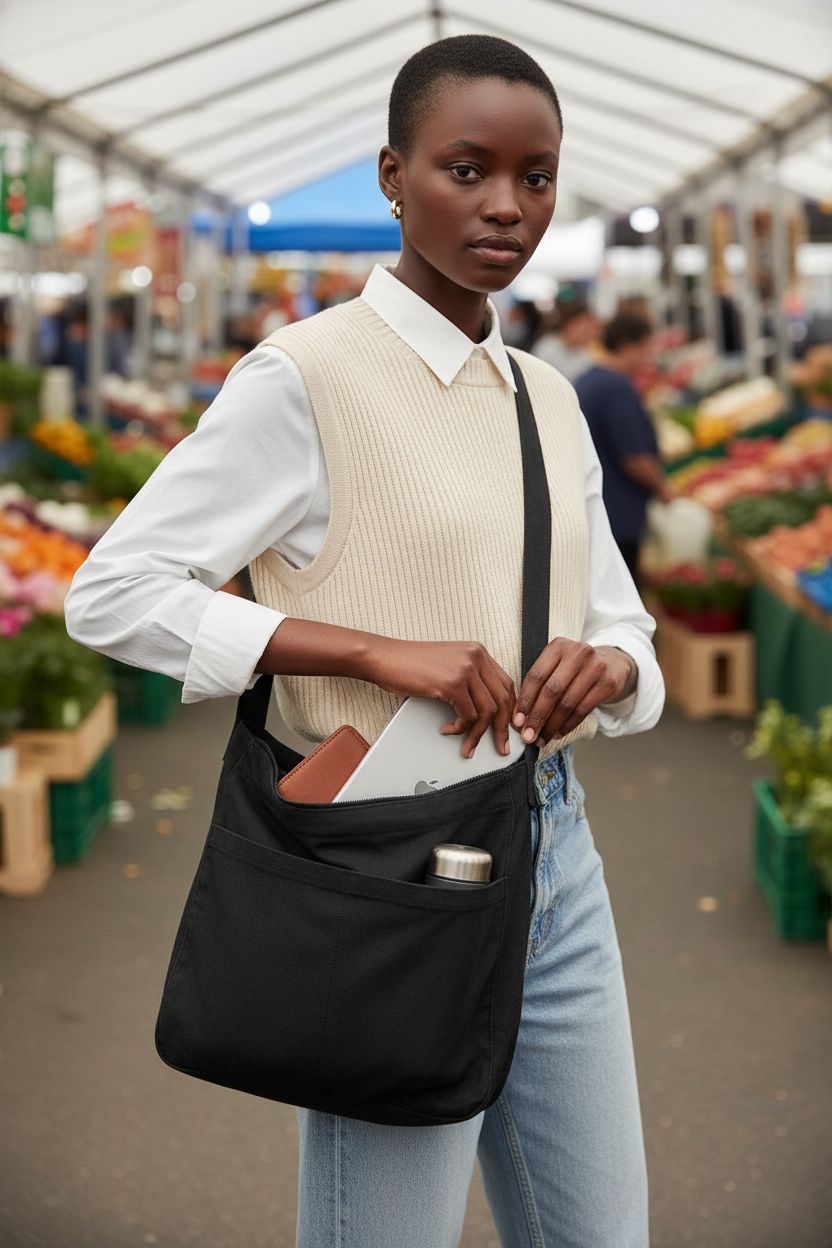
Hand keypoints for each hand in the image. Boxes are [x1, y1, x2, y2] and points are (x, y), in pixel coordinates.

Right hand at [364, 636, 516, 758]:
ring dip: (478, 734)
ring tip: (467, 745)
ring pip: (487, 711)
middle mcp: (476, 656)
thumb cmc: (410, 664)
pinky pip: (468, 715)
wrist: (384, 657)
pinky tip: (448, 729)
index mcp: (478, 651)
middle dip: (501, 728)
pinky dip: (460, 729)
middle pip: (502, 699)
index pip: (506, 684)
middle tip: (500, 747)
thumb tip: (487, 709)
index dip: (510, 710)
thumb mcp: (448, 665)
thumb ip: (470, 679)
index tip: (508, 728)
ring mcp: (465, 668)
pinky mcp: (451, 683)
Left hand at [512, 640, 635, 745]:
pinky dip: (568, 725)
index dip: (525, 701)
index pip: (536, 676)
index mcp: (558, 646)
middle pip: (551, 691)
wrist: (611, 663)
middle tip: (528, 735)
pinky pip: (583, 710)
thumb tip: (521, 717)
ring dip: (552, 725)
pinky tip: (558, 733)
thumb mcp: (557, 665)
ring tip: (542, 738)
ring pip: (567, 703)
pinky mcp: (607, 683)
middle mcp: (577, 653)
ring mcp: (595, 667)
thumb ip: (540, 684)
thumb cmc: (575, 668)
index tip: (517, 721)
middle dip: (537, 717)